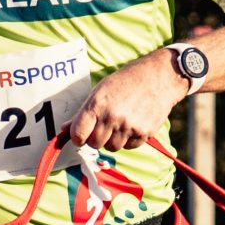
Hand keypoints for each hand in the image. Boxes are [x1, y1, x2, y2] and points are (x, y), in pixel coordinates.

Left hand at [66, 49, 189, 152]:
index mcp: (98, 104)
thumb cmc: (127, 81)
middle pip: (94, 144)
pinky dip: (129, 139)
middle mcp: (113, 116)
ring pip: (111, 147)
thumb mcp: (101, 90)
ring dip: (112, 139)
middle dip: (96, 138)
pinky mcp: (144, 133)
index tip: (81, 135)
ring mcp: (129, 126)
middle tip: (103, 125)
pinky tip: (133, 123)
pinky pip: (129, 146)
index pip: (78, 135)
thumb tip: (64, 130)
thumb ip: (83, 112)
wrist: (160, 77)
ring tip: (120, 122)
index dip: (77, 137)